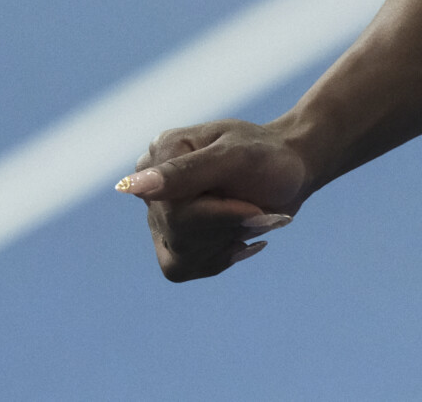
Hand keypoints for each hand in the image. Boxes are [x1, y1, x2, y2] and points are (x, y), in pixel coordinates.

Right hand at [116, 117, 312, 280]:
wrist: (291, 171)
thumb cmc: (267, 157)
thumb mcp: (235, 158)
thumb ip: (185, 171)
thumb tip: (130, 186)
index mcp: (163, 152)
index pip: (174, 209)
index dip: (219, 216)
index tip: (254, 208)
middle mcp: (154, 184)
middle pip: (179, 235)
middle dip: (227, 228)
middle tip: (257, 211)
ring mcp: (161, 214)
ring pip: (179, 257)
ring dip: (226, 244)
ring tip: (250, 221)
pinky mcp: (174, 238)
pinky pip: (182, 268)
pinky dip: (220, 259)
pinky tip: (242, 240)